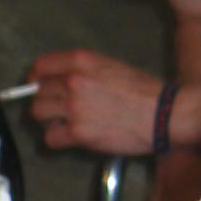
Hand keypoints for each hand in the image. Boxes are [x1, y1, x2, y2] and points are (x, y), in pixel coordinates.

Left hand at [25, 50, 162, 155]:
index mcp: (82, 61)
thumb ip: (82, 70)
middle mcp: (74, 81)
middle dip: (45, 100)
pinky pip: (50, 137)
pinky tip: (69, 137)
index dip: (36, 77)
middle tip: (56, 108)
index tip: (37, 84)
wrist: (164, 115)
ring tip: (64, 122)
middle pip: (37, 91)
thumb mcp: (111, 66)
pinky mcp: (78, 132)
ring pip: (38, 113)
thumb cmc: (144, 91)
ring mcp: (74, 107)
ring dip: (48, 119)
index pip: (41, 66)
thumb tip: (58, 80)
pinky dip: (56, 139)